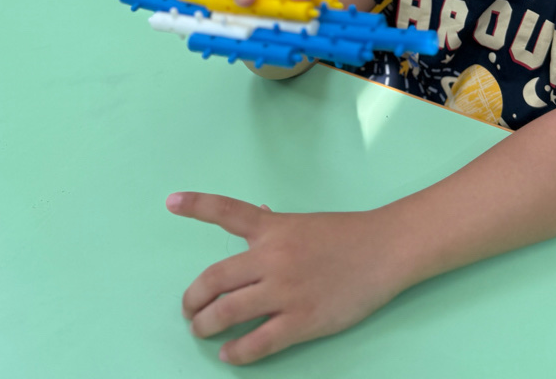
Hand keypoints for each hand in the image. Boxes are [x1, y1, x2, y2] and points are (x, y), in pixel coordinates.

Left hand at [166, 192, 403, 363]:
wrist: (384, 250)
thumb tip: (258, 212)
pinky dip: (236, 351)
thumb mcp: (304, 223)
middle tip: (190, 309)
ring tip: (202, 330)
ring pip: (228, 312)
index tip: (171, 202)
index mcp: (273, 227)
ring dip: (206, 325)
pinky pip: (257, 342)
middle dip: (194, 298)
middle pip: (215, 278)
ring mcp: (285, 290)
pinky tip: (229, 353)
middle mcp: (272, 256)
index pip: (228, 212)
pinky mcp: (301, 320)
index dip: (197, 206)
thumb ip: (275, 224)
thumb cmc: (345, 234)